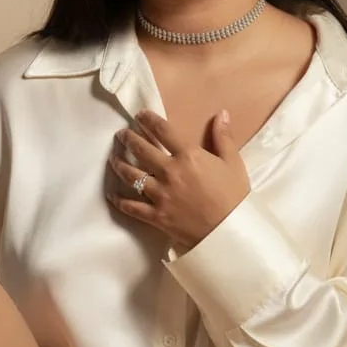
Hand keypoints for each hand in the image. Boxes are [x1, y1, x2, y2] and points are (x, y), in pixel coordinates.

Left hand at [106, 108, 250, 250]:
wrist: (229, 232)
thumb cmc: (234, 196)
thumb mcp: (233, 163)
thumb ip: (223, 137)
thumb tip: (221, 113)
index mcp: (188, 156)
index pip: (163, 131)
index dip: (148, 120)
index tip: (140, 115)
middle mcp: (169, 172)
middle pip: (141, 150)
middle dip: (128, 139)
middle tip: (122, 134)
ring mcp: (160, 194)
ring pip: (131, 175)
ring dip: (119, 164)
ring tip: (113, 158)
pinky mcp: (156, 215)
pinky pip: (132, 207)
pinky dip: (119, 201)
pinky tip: (112, 195)